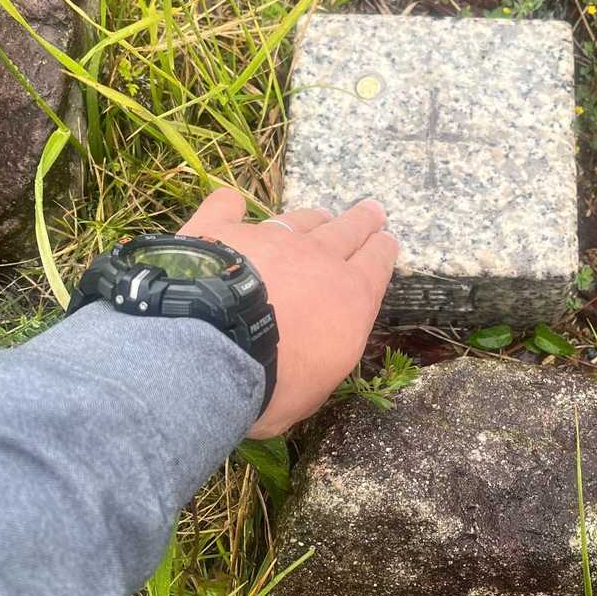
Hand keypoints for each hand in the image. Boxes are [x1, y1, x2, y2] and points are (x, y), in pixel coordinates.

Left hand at [180, 189, 397, 437]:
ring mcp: (269, 238)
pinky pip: (228, 209)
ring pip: (299, 220)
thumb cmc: (269, 384)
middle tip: (372, 209)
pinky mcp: (220, 230)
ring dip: (312, 218)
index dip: (383, 251)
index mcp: (349, 297)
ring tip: (320, 214)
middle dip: (362, 221)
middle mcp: (317, 259)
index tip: (387, 240)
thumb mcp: (311, 392)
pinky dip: (230, 206)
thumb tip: (307, 366)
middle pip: (347, 231)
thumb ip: (317, 366)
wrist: (209, 349)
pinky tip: (230, 203)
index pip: (376, 265)